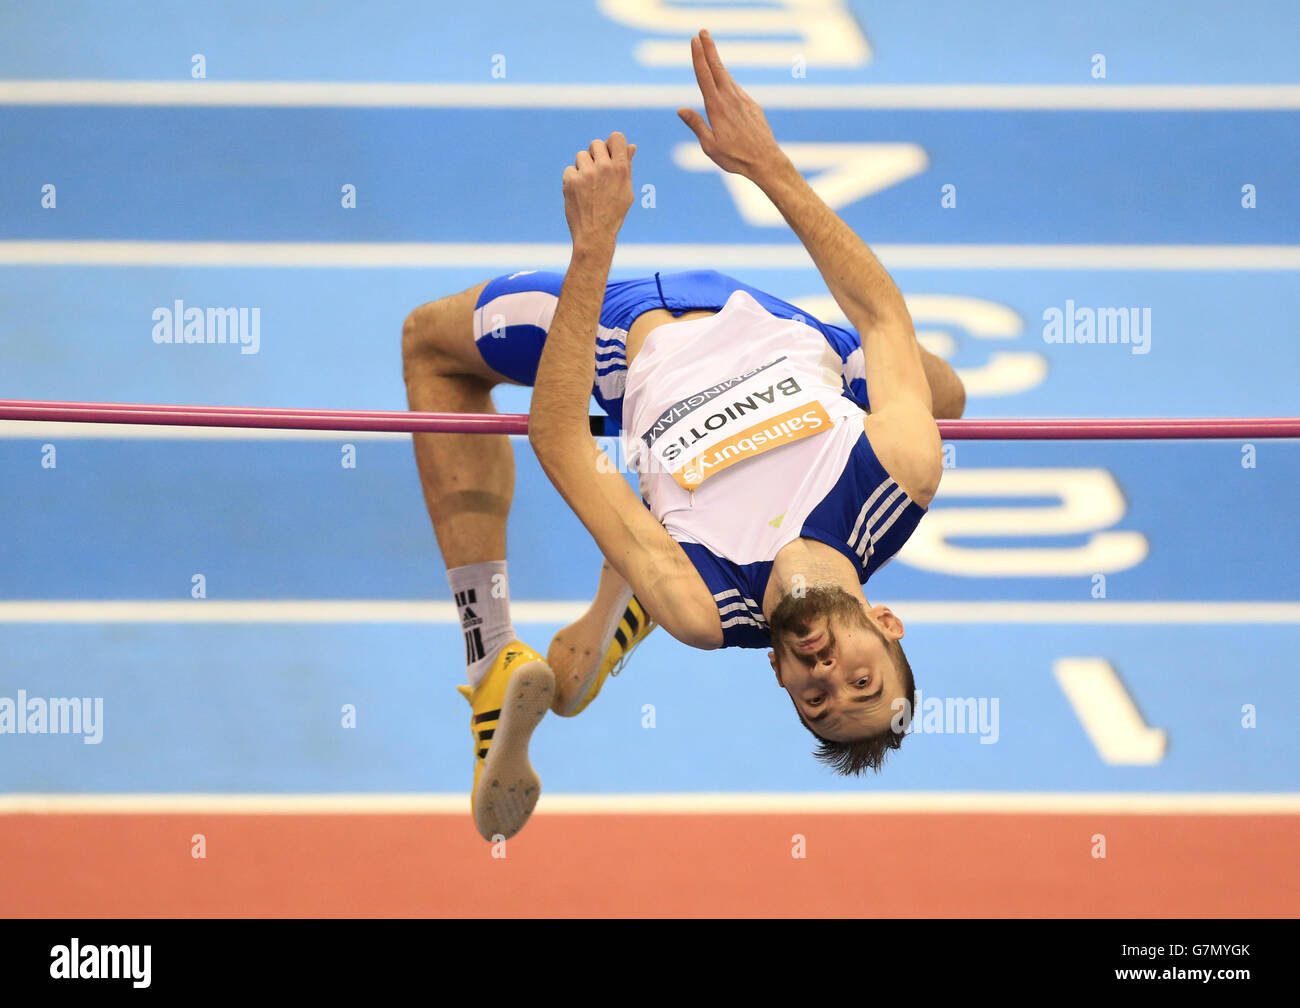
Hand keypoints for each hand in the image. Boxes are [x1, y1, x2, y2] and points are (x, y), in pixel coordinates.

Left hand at [562, 132, 636, 248]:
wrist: (595, 236)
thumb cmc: (613, 214)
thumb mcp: (626, 190)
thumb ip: (627, 166)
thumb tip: (631, 146)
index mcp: (621, 169)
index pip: (617, 137)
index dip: (612, 144)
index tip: (609, 154)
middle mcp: (604, 168)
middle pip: (596, 143)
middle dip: (595, 155)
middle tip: (596, 174)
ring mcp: (586, 174)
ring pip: (581, 155)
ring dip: (583, 167)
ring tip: (588, 187)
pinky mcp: (571, 181)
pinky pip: (569, 169)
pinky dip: (572, 179)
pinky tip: (579, 194)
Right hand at [677, 29, 785, 181]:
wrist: (765, 161)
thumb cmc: (735, 157)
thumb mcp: (710, 146)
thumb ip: (696, 125)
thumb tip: (681, 109)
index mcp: (717, 108)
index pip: (705, 76)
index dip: (699, 57)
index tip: (694, 41)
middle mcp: (730, 99)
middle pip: (717, 68)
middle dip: (709, 49)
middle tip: (702, 32)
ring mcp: (743, 101)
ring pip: (728, 77)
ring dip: (718, 63)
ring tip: (711, 51)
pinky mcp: (752, 106)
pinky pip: (737, 90)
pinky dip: (728, 82)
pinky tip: (725, 82)